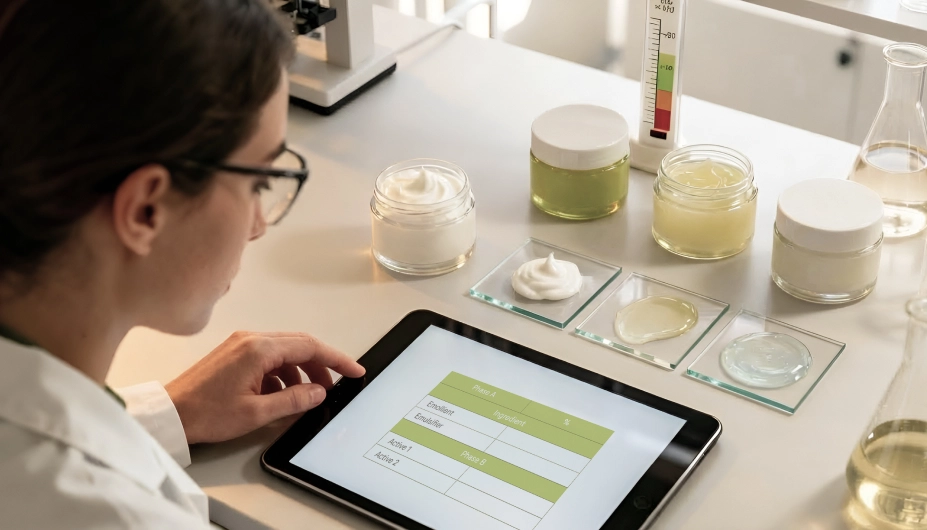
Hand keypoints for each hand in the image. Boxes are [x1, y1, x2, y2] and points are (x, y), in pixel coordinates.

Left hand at [165, 331, 364, 444]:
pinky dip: (283, 373)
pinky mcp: (234, 353)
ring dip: (301, 370)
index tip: (353, 370)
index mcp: (259, 349)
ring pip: (285, 351)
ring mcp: (241, 344)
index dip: (336, 359)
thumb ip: (293, 400)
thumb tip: (318, 392)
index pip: (310, 347)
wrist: (169, 413)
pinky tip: (283, 394)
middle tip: (335, 385)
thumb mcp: (257, 413)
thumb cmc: (205, 412)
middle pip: (299, 345)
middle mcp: (251, 339)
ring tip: (308, 395)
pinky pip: (269, 357)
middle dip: (321, 365)